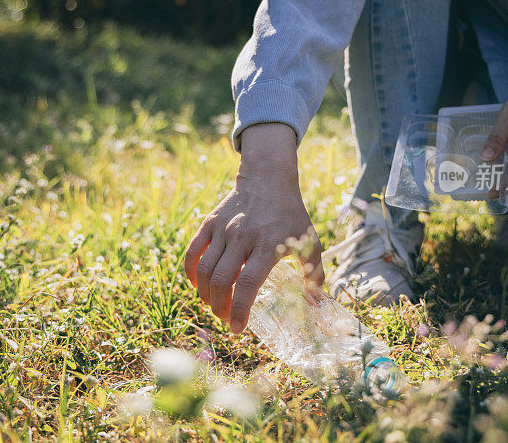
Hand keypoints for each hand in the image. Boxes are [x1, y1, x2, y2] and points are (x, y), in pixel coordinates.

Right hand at [184, 123, 323, 333]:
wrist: (268, 179)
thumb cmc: (290, 214)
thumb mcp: (309, 240)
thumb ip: (314, 273)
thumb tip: (317, 303)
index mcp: (267, 244)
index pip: (248, 283)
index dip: (240, 309)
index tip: (238, 328)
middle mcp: (242, 237)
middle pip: (222, 280)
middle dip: (220, 307)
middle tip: (227, 318)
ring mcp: (223, 229)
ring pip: (205, 270)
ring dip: (205, 295)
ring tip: (215, 305)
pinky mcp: (210, 223)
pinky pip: (193, 252)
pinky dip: (191, 273)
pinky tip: (198, 285)